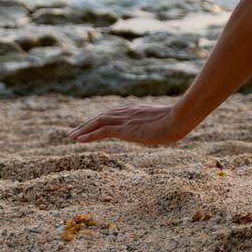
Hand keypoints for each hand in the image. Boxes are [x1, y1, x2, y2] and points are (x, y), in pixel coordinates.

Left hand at [69, 103, 190, 145]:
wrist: (180, 117)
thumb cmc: (179, 120)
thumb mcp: (167, 122)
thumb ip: (161, 124)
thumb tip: (169, 129)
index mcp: (136, 112)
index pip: (113, 114)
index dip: (99, 120)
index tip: (90, 126)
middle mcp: (128, 113)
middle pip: (102, 117)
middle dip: (86, 124)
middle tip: (73, 132)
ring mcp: (126, 120)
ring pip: (98, 122)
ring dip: (83, 129)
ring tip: (71, 136)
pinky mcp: (126, 129)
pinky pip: (102, 131)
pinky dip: (89, 135)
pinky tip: (79, 140)